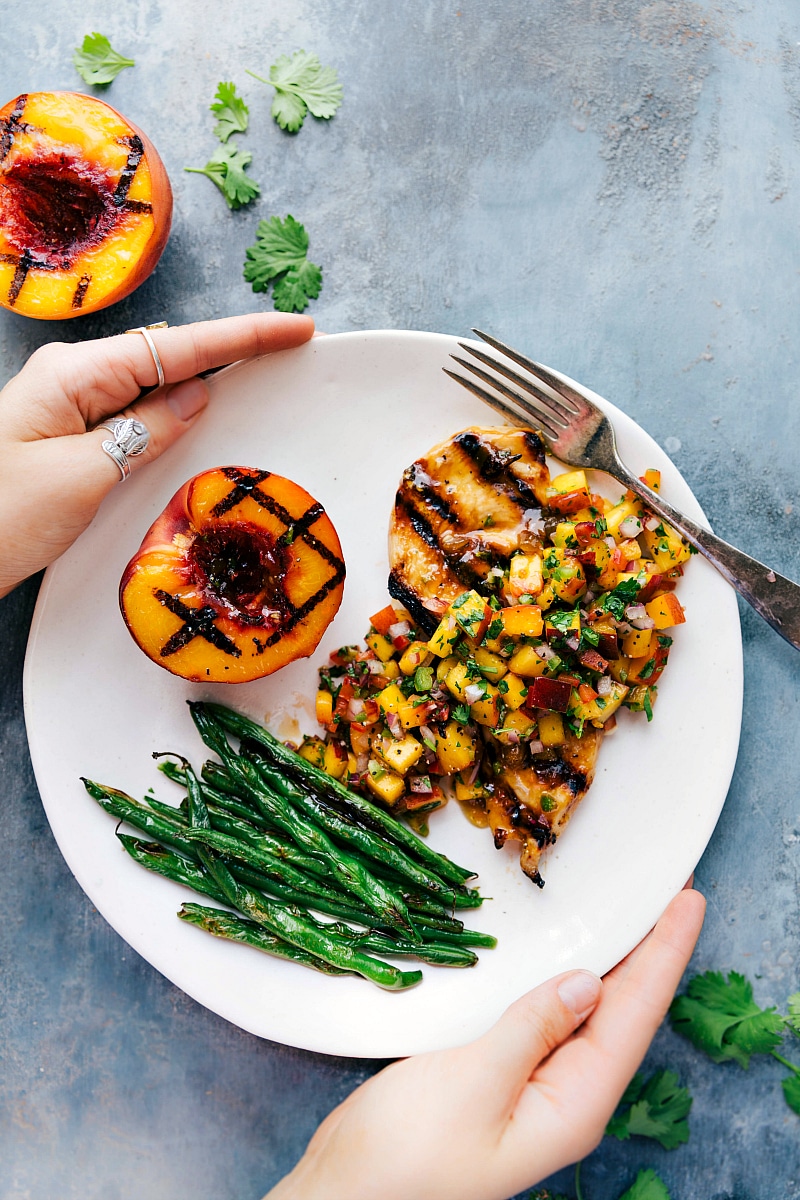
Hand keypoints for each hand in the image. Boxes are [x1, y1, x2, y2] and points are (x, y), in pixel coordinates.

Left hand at [0, 312, 313, 597]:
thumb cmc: (1, 518)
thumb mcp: (83, 478)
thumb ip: (145, 432)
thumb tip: (195, 397)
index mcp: (75, 374)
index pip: (175, 347)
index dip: (243, 337)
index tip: (296, 328)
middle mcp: (73, 378)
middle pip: (169, 353)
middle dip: (231, 347)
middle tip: (292, 345)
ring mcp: (71, 405)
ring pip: (154, 382)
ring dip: (207, 376)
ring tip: (263, 370)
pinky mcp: (71, 434)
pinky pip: (135, 412)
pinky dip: (175, 410)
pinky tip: (202, 411)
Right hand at [265, 887, 704, 1199]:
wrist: (345, 1192)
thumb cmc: (404, 1157)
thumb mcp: (471, 1084)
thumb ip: (530, 1029)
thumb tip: (587, 982)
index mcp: (572, 1106)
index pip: (633, 1018)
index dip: (663, 955)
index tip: (687, 901)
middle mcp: (564, 1097)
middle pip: (621, 1012)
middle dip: (648, 950)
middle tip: (669, 891)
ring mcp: (533, 1086)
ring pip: (585, 1011)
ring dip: (609, 959)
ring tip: (632, 909)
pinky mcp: (500, 1073)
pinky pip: (548, 1015)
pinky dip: (560, 975)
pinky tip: (563, 952)